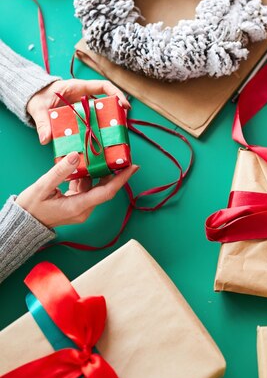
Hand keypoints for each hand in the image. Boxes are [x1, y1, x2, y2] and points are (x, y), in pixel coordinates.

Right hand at [16, 152, 137, 227]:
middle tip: (120, 155)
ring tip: (100, 155)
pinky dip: (85, 177)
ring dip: (97, 173)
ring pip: (94, 187)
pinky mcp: (76, 205)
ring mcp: (81, 208)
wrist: (23, 222)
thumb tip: (77, 156)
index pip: (106, 192)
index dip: (121, 179)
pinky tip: (81, 166)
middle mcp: (84, 209)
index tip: (132, 167)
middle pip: (104, 189)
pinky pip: (86, 189)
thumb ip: (60, 171)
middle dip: (114, 172)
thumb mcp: (42, 187)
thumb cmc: (31, 207)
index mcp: (78, 207)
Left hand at [27, 79, 130, 144]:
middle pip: (106, 100)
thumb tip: (46, 139)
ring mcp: (83, 105)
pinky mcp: (80, 115)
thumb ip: (43, 123)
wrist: (33, 98)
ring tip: (116, 132)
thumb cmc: (38, 97)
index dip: (116, 93)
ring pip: (101, 111)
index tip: (125, 104)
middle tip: (123, 123)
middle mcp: (84, 95)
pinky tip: (101, 138)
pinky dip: (98, 127)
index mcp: (78, 87)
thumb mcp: (39, 109)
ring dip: (109, 120)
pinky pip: (93, 119)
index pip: (102, 86)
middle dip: (117, 110)